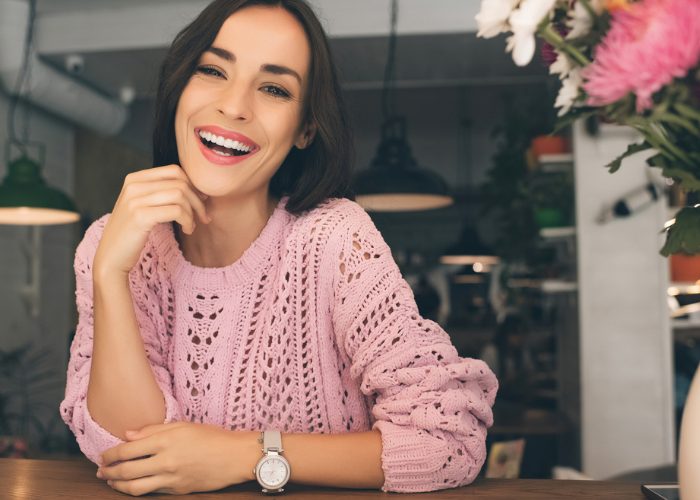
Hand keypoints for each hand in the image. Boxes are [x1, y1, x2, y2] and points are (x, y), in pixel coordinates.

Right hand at [93, 164, 210, 277]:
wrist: (111, 257)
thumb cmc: (131, 233)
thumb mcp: (142, 206)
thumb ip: (159, 193)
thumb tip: (194, 188)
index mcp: (134, 179)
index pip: (174, 171)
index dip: (192, 185)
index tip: (201, 200)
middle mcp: (133, 185)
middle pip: (180, 183)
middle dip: (197, 200)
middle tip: (203, 217)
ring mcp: (135, 200)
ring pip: (180, 195)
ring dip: (193, 212)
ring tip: (191, 226)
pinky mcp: (140, 216)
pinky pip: (176, 210)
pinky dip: (187, 221)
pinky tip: (187, 230)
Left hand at [97, 422, 258, 495]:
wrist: (235, 456)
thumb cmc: (212, 436)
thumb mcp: (183, 425)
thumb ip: (154, 429)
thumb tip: (128, 435)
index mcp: (165, 441)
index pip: (127, 450)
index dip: (110, 454)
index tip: (103, 455)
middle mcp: (166, 461)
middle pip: (126, 471)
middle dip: (108, 471)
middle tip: (100, 470)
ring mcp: (171, 479)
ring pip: (134, 487)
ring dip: (118, 485)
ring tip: (111, 481)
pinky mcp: (178, 491)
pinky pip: (152, 492)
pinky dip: (137, 490)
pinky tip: (133, 485)